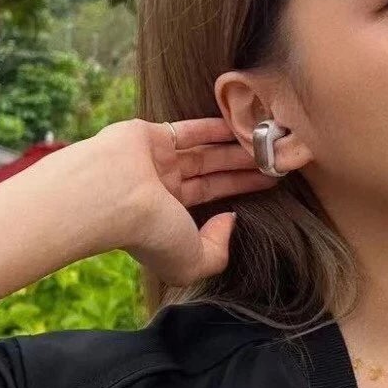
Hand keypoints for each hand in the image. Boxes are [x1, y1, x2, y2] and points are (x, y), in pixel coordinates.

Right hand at [91, 117, 280, 285]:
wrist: (113, 197)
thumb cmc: (151, 235)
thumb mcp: (193, 262)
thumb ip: (217, 249)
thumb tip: (230, 220)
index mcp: (166, 220)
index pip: (210, 202)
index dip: (240, 192)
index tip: (271, 183)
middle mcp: (161, 190)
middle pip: (211, 175)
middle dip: (242, 168)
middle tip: (274, 158)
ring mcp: (155, 162)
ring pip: (203, 153)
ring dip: (232, 147)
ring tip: (264, 142)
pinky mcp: (150, 136)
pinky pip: (188, 130)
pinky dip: (213, 127)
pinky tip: (239, 124)